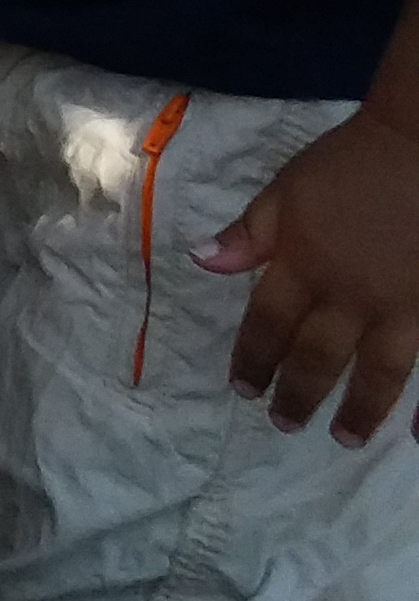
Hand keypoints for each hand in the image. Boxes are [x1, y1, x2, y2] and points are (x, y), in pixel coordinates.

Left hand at [209, 102, 418, 444]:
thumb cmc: (350, 163)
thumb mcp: (287, 188)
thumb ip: (250, 233)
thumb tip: (202, 262)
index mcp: (305, 266)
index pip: (269, 324)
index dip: (253, 359)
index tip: (242, 389)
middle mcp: (351, 297)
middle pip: (317, 358)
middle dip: (297, 395)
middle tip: (283, 425)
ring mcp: (403, 308)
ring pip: (378, 374)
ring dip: (359, 410)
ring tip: (344, 437)